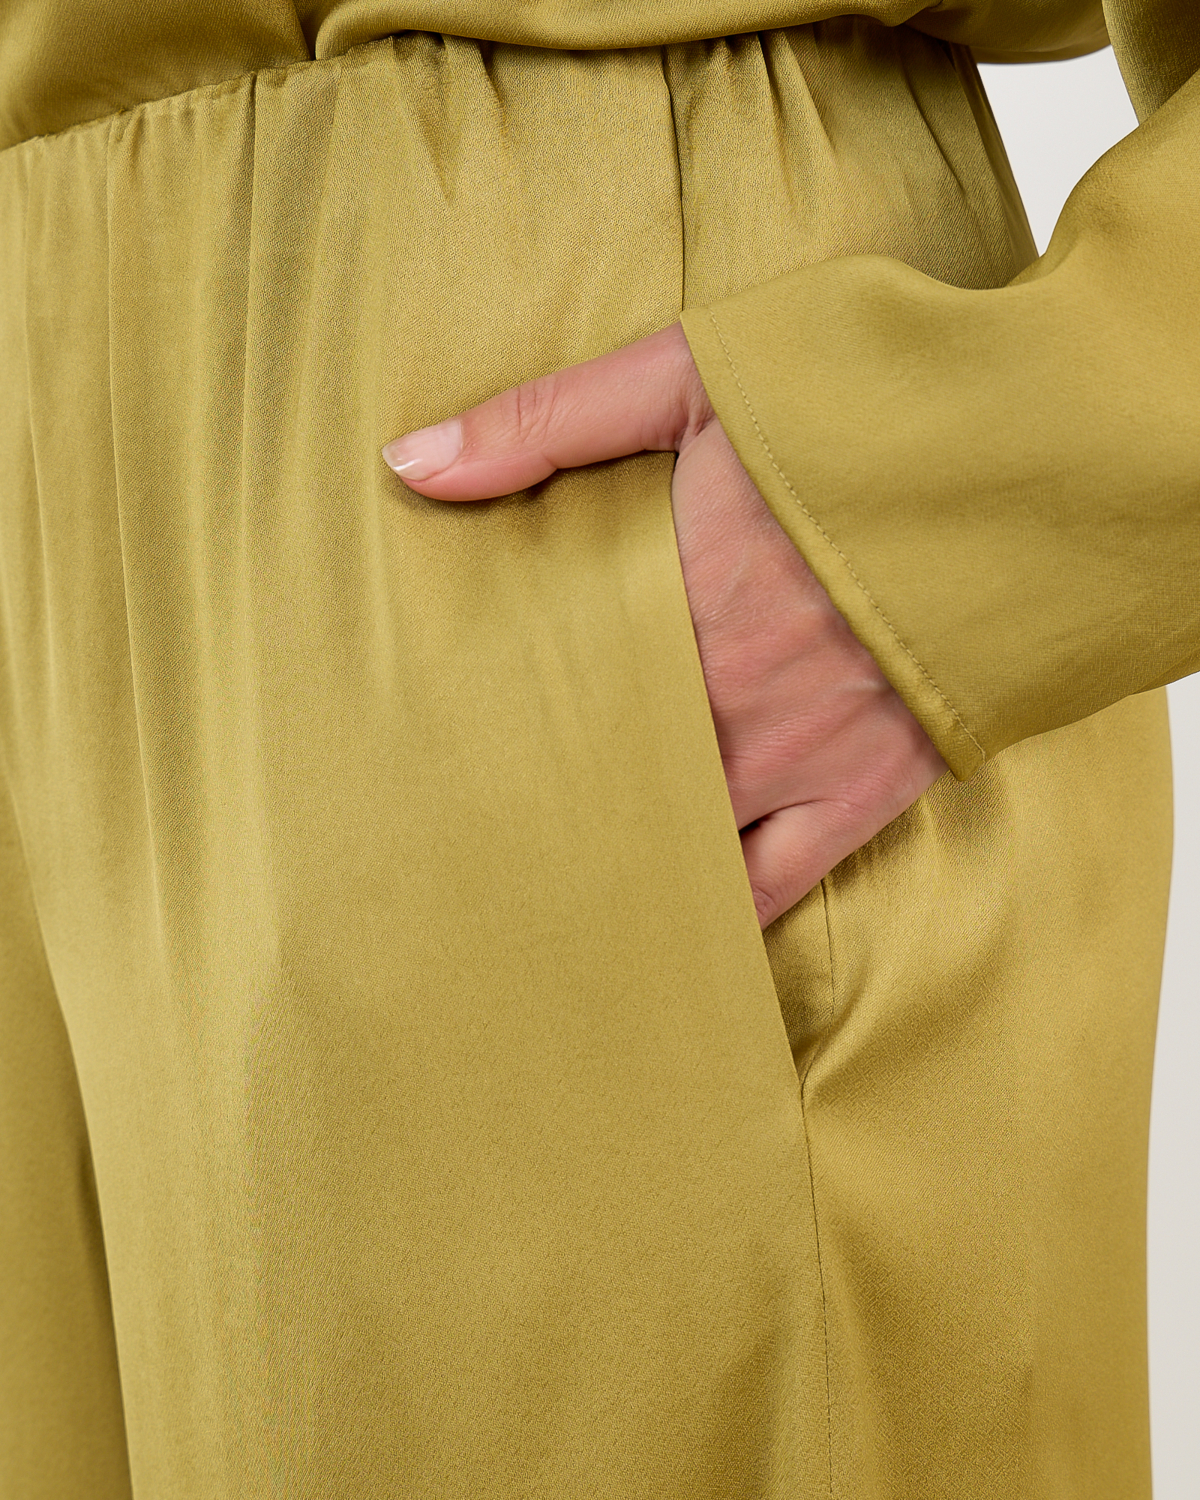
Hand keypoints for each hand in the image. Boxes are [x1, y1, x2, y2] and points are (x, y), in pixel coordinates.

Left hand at [382, 324, 947, 926]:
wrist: (1043, 452)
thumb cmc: (872, 401)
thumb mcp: (693, 374)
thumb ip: (546, 423)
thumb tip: (408, 464)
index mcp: (669, 599)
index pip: (546, 687)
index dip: (485, 726)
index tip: (429, 753)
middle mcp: (722, 697)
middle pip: (601, 774)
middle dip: (537, 804)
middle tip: (466, 842)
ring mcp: (796, 756)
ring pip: (676, 840)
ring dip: (614, 862)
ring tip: (548, 901)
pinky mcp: (868, 789)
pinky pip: (777, 880)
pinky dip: (719, 909)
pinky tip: (672, 935)